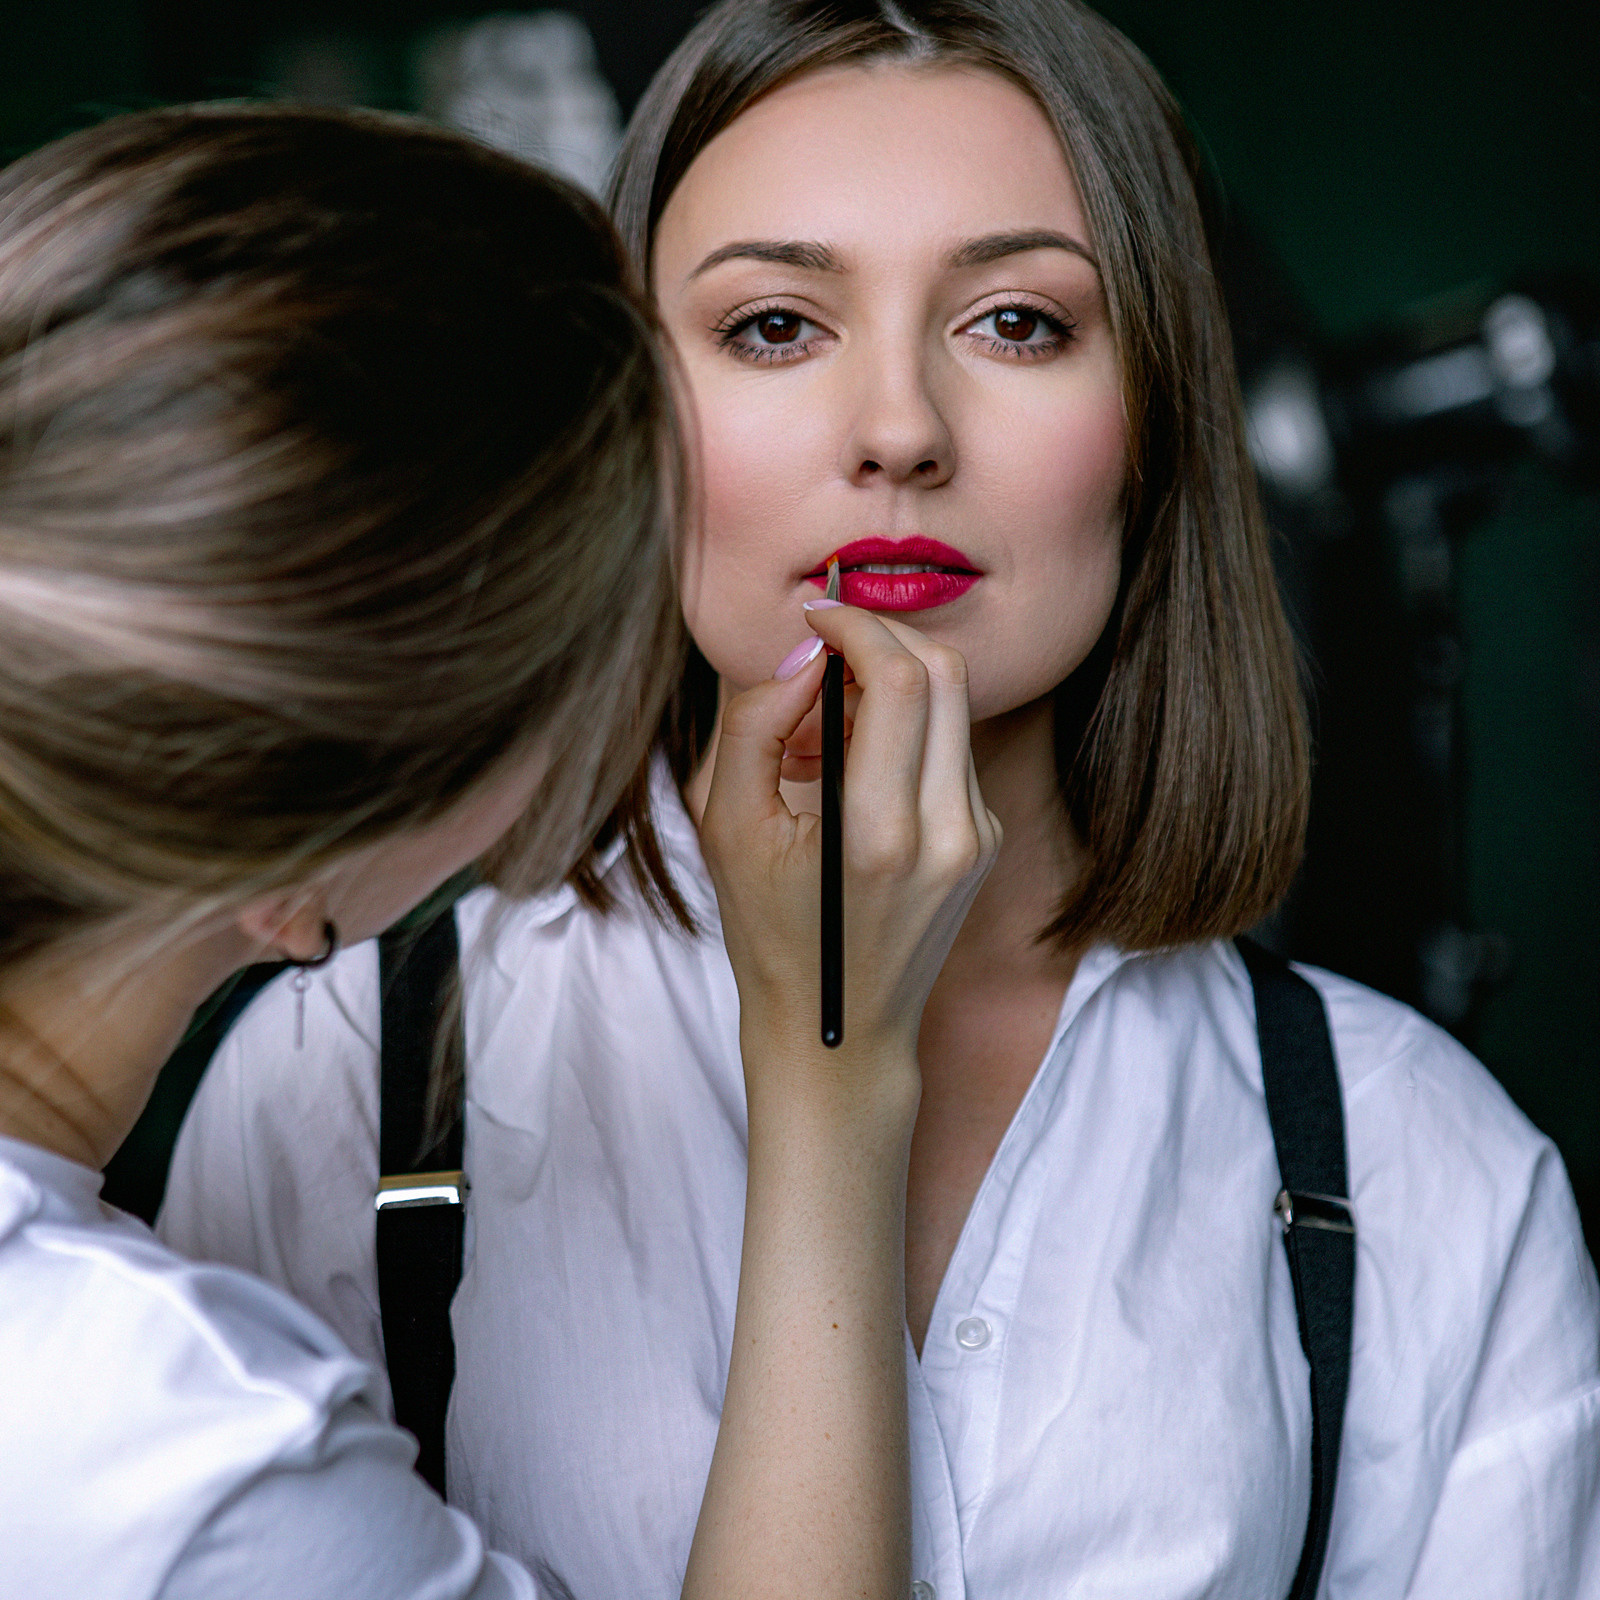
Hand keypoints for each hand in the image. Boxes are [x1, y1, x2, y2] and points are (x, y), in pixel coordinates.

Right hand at [700, 604, 1001, 1097]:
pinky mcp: (985, 839)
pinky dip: (902, 729)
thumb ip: (754, 725)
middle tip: (817, 664)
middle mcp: (948, 832)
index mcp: (880, 833)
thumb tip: (802, 654)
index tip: (813, 618)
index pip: (900, 680)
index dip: (855, 627)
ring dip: (888, 684)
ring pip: (952, 704)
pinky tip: (847, 770)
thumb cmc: (771, 936)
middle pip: (943, 674)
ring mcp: (977, 837)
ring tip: (818, 732)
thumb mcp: (727, 829)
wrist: (840, 1034)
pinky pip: (951, 746)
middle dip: (879, 642)